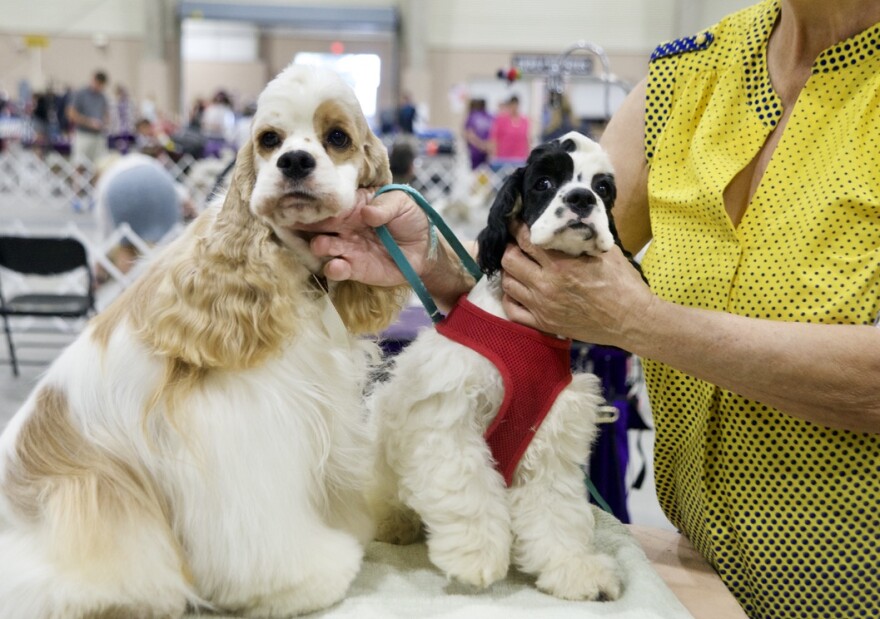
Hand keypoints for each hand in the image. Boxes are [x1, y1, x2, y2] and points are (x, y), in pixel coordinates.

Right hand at [293, 188, 432, 286]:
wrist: (425, 250)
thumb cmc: (411, 219)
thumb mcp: (402, 202)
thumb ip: (385, 206)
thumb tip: (367, 213)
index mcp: (352, 205)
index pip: (327, 202)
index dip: (313, 201)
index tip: (298, 200)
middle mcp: (344, 226)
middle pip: (317, 224)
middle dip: (303, 223)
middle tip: (292, 222)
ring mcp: (347, 248)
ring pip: (322, 246)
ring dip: (318, 246)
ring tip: (322, 245)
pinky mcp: (355, 269)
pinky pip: (337, 269)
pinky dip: (333, 269)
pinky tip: (337, 266)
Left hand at [500, 223, 653, 345]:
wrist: (632, 320)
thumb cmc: (623, 284)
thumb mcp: (605, 251)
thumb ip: (582, 235)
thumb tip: (568, 218)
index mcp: (561, 264)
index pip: (527, 239)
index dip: (517, 226)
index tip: (515, 221)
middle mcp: (547, 285)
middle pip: (509, 260)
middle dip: (510, 247)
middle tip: (516, 243)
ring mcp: (543, 306)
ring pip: (508, 284)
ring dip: (509, 271)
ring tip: (517, 265)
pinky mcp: (544, 324)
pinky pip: (513, 310)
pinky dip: (510, 298)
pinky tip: (518, 290)